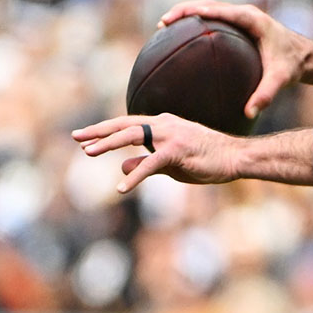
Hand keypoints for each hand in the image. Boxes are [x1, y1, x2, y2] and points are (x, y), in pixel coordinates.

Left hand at [72, 113, 240, 191]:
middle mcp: (165, 124)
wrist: (236, 158)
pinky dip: (134, 175)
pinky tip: (121, 187)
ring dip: (108, 144)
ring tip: (88, 153)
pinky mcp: (178, 151)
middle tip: (76, 137)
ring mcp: (171, 136)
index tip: (84, 136)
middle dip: (98, 131)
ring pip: (132, 136)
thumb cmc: (207, 160)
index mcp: (164, 124)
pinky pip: (151, 163)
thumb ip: (145, 163)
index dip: (104, 130)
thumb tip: (121, 166)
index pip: (128, 124)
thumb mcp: (169, 164)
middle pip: (124, 125)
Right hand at [160, 0, 312, 118]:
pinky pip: (214, 16)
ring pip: (209, 7)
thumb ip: (266, 95)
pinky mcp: (239, 22)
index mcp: (254, 20)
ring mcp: (242, 16)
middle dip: (185, 10)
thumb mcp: (280, 80)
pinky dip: (196, 20)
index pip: (223, 11)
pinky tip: (180, 35)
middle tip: (163, 22)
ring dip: (186, 12)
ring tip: (164, 25)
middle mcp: (246, 13)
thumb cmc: (293, 66)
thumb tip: (250, 112)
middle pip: (210, 4)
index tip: (178, 17)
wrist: (306, 57)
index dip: (200, 11)